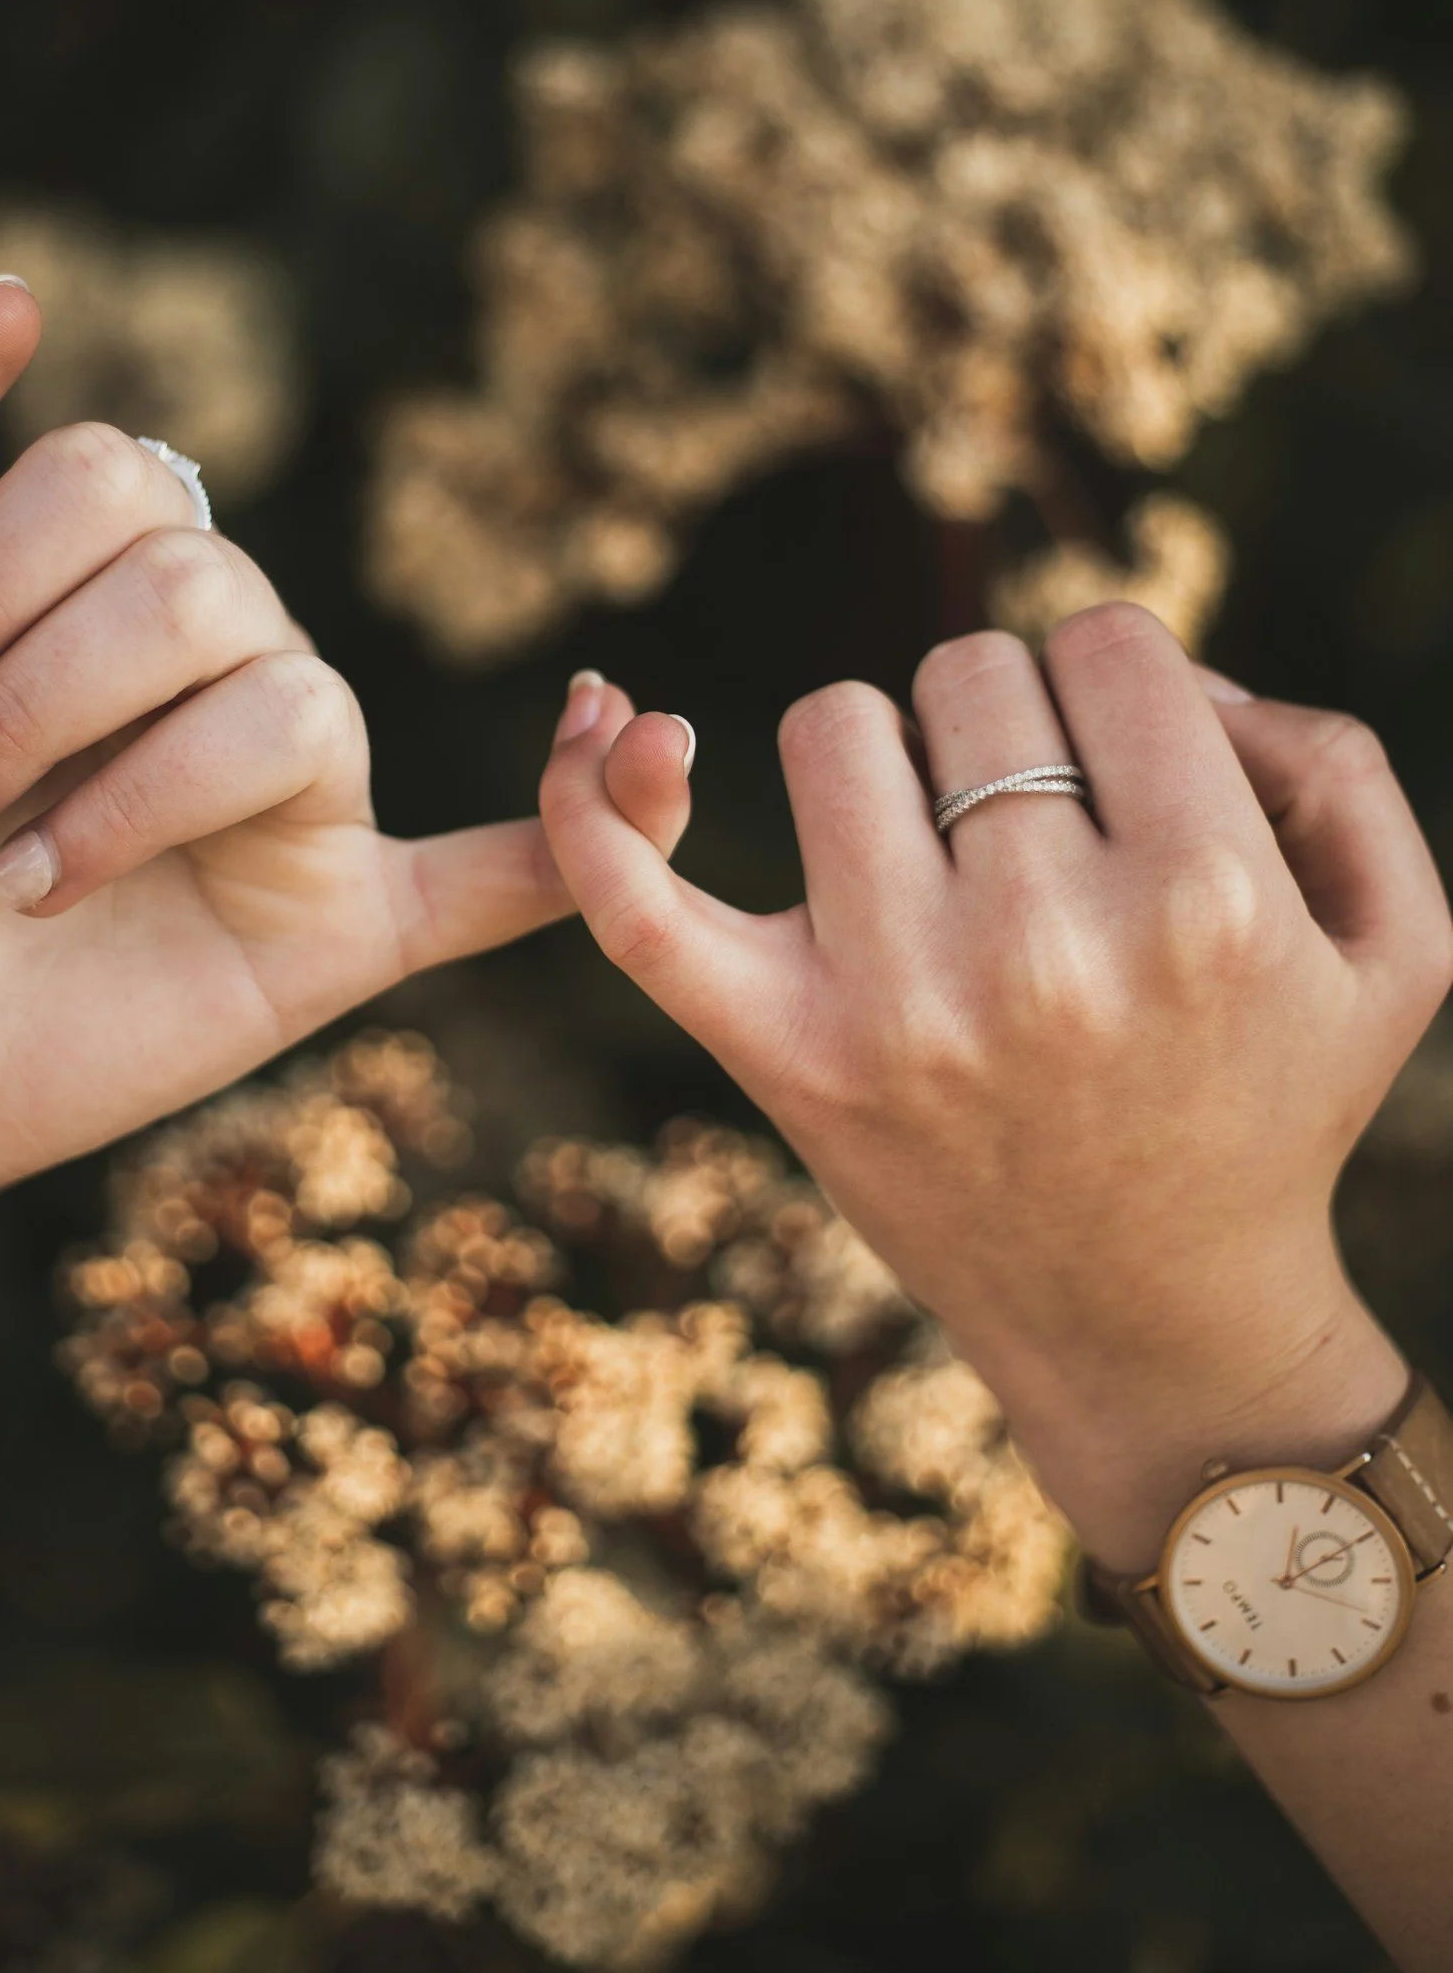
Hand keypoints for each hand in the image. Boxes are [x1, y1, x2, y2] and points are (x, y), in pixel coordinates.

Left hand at [0, 282, 567, 1305]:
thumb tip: (23, 291)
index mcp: (127, 576)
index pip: (129, 485)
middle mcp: (230, 666)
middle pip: (202, 592)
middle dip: (35, 697)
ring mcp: (298, 801)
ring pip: (289, 714)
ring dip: (124, 800)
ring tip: (20, 888)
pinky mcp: (338, 928)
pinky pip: (495, 879)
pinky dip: (590, 824)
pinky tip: (652, 754)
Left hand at [538, 616, 1451, 1567]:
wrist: (1155, 1325)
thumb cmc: (1271, 1109)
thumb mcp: (1396, 944)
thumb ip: (1331, 764)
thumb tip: (1173, 673)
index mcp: (1206, 897)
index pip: (1106, 646)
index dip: (1116, 689)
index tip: (1122, 773)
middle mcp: (1046, 946)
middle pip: (968, 675)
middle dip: (1006, 731)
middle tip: (1037, 842)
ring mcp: (899, 1005)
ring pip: (833, 728)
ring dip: (883, 759)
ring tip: (934, 855)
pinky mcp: (784, 1059)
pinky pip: (642, 902)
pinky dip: (599, 809)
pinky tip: (603, 720)